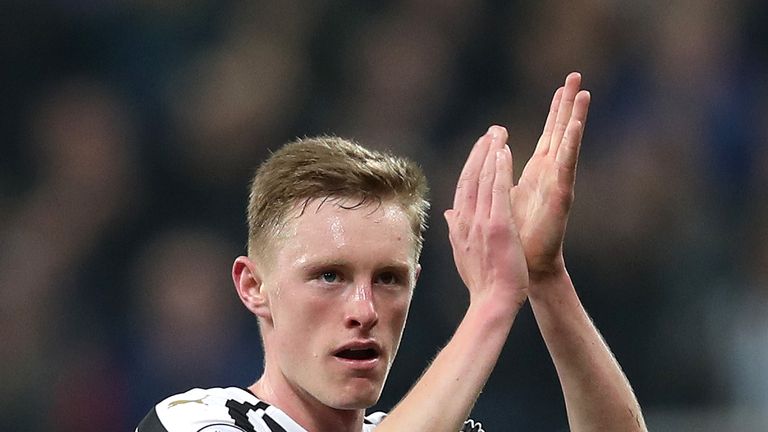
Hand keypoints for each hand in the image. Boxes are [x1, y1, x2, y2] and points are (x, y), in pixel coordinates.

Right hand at [444, 128, 528, 308]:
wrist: (492, 302)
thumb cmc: (483, 283)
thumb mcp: (463, 253)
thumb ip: (456, 230)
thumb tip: (448, 213)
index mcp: (459, 226)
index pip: (463, 189)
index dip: (471, 166)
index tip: (480, 150)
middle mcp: (465, 220)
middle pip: (470, 178)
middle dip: (480, 153)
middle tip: (491, 132)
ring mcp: (480, 222)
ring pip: (483, 179)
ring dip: (490, 152)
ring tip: (498, 133)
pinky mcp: (498, 225)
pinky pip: (498, 190)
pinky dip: (499, 169)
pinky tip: (504, 151)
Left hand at [506, 72, 590, 276]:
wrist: (522, 269)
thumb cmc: (514, 240)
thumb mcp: (499, 203)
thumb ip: (492, 185)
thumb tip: (476, 176)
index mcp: (536, 173)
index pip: (548, 134)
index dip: (555, 111)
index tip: (561, 87)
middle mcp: (550, 174)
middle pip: (561, 130)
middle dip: (567, 103)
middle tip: (576, 74)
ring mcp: (557, 184)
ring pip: (567, 143)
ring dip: (575, 117)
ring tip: (583, 92)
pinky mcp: (560, 196)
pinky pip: (566, 166)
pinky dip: (570, 145)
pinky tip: (576, 126)